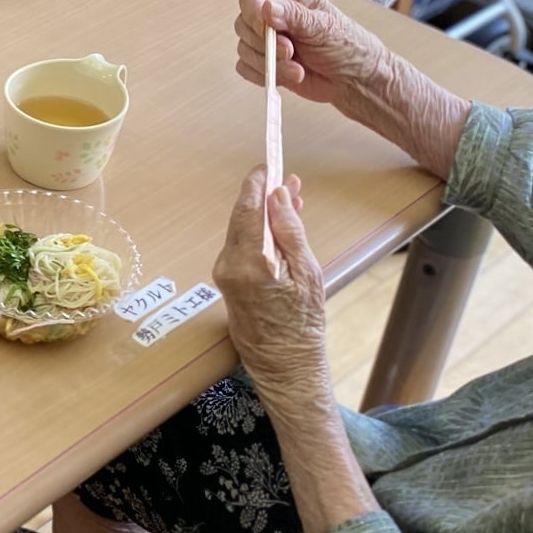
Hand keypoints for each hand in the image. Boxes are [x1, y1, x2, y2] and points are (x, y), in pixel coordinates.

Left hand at [214, 166, 327, 400]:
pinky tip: (279, 228)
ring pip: (242, 232)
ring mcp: (224, 275)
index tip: (267, 166)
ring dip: (263, 215)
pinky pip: (242, 247)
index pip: (247, 210)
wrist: (285, 365)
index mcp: (249, 263)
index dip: (256, 185)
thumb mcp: (307, 273)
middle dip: (263, 197)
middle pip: (242, 218)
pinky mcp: (227, 282)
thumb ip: (290, 231)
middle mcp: (228, 266)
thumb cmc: (302, 324)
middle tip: (286, 180)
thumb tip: (278, 196)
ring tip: (291, 201)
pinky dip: (259, 234)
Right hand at [234, 0, 389, 106]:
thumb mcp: (325, 26)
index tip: (267, 28)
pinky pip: (245, 68)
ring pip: (244, 49)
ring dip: (269, 64)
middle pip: (243, 24)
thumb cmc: (348, 47)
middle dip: (266, 43)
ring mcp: (268, 41)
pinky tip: (287, 76)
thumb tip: (266, 8)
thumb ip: (295, 16)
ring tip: (297, 69)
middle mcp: (275, 16)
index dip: (253, 12)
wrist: (355, 80)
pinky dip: (263, 75)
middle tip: (291, 52)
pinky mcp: (265, 63)